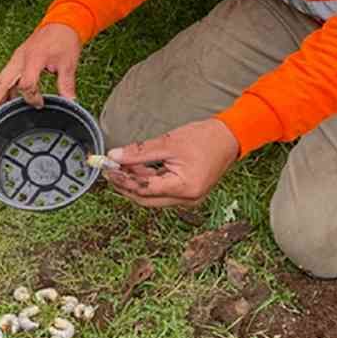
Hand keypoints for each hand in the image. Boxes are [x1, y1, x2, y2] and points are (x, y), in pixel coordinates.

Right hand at [0, 23, 81, 116]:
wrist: (61, 23)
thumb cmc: (64, 39)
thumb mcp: (69, 63)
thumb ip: (67, 84)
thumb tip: (70, 102)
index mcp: (33, 58)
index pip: (26, 84)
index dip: (32, 98)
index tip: (41, 104)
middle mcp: (20, 58)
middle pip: (3, 82)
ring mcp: (17, 58)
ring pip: (1, 79)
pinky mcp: (17, 59)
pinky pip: (6, 75)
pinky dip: (2, 88)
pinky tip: (3, 99)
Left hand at [104, 119, 239, 208]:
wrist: (229, 138)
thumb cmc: (204, 138)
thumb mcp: (168, 142)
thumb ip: (139, 152)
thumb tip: (114, 156)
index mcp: (184, 187)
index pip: (144, 189)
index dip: (123, 180)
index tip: (107, 169)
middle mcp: (186, 199)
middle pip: (146, 198)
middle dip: (125, 185)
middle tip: (109, 171)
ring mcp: (188, 198)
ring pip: (153, 196)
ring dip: (135, 184)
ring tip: (119, 168)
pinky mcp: (187, 193)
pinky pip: (162, 191)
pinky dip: (148, 181)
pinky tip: (136, 169)